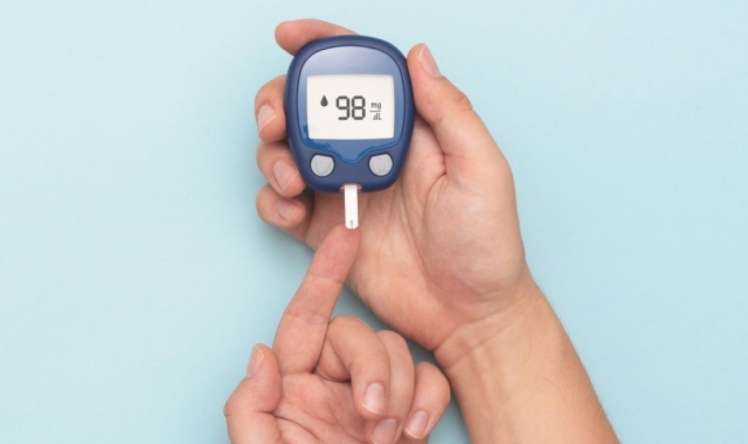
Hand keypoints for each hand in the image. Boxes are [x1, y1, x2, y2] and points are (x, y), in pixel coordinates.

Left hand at [225, 226, 450, 443]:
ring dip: (400, 390)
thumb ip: (252, 410)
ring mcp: (372, 399)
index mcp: (293, 388)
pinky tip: (415, 431)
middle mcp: (332, 385)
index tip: (346, 237)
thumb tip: (262, 354)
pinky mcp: (408, 413)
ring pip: (398, 351)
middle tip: (372, 417)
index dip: (324, 275)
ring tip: (390, 437)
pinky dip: (429, 400)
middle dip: (372, 368)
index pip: (306, 318)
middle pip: (359, 334)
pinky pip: (429, 378)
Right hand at [254, 19, 531, 361]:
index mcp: (407, 131)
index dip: (323, 48)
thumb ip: (449, 112)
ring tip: (292, 181)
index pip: (360, 76)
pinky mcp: (325, 232)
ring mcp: (343, 192)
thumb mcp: (481, 170)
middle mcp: (369, 154)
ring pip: (287, 154)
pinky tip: (292, 212)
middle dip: (279, 104)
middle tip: (274, 123)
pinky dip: (274, 202)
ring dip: (273, 157)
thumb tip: (418, 56)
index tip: (290, 37)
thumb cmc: (485, 244)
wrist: (468, 313)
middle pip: (309, 110)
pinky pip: (283, 205)